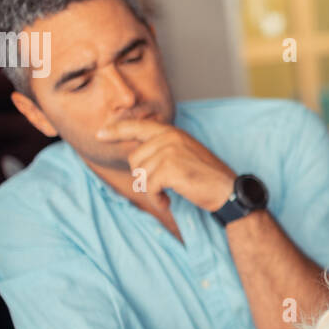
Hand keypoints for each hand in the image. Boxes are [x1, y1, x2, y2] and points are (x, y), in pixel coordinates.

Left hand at [95, 118, 235, 212]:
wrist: (228, 190)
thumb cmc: (207, 176)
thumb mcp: (184, 154)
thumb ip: (163, 149)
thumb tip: (137, 158)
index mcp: (171, 132)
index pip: (137, 127)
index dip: (116, 131)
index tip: (100, 134)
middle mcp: (169, 137)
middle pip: (135, 159)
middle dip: (144, 178)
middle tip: (162, 188)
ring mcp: (169, 151)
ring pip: (140, 175)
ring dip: (151, 191)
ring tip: (167, 195)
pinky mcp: (170, 168)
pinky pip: (148, 187)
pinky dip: (156, 199)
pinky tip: (168, 202)